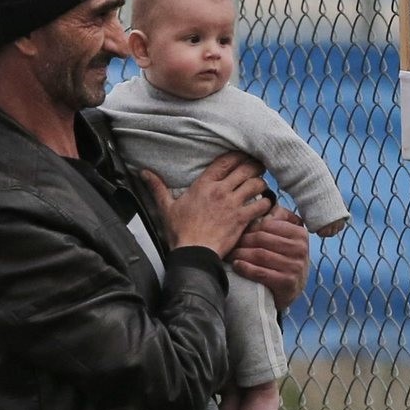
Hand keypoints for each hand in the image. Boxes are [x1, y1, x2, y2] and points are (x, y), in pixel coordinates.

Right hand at [140, 154, 271, 257]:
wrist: (193, 253)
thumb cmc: (179, 231)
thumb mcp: (166, 207)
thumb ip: (157, 187)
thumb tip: (143, 172)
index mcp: (203, 184)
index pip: (225, 161)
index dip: (238, 156)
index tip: (243, 156)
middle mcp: (220, 190)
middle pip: (244, 168)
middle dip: (254, 165)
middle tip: (259, 166)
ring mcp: (233, 204)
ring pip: (255, 184)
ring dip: (261, 183)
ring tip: (262, 185)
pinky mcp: (242, 218)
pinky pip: (261, 205)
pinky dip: (266, 203)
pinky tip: (266, 204)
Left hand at [229, 207, 309, 311]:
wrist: (292, 289)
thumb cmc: (283, 258)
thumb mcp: (285, 238)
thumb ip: (276, 220)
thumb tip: (259, 202)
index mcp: (299, 233)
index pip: (268, 224)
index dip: (249, 226)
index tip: (236, 229)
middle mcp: (300, 248)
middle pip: (262, 238)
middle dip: (242, 240)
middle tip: (229, 242)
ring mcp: (295, 267)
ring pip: (260, 255)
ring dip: (240, 254)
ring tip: (229, 253)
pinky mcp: (287, 283)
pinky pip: (261, 272)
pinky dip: (246, 268)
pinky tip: (236, 265)